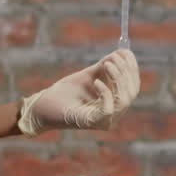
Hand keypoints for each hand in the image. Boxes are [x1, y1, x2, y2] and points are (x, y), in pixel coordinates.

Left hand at [17, 50, 139, 133]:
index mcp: (114, 102)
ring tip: (106, 64)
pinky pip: (109, 109)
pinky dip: (106, 92)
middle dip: (126, 72)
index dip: (132, 69)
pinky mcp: (92, 123)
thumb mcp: (88, 75)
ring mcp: (104, 120)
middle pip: (132, 93)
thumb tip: (122, 51)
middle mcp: (113, 113)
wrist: (42, 106)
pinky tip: (96, 81)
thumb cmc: (64, 93)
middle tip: (113, 57)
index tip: (126, 52)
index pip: (133, 87)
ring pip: (124, 100)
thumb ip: (105, 67)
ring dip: (118, 78)